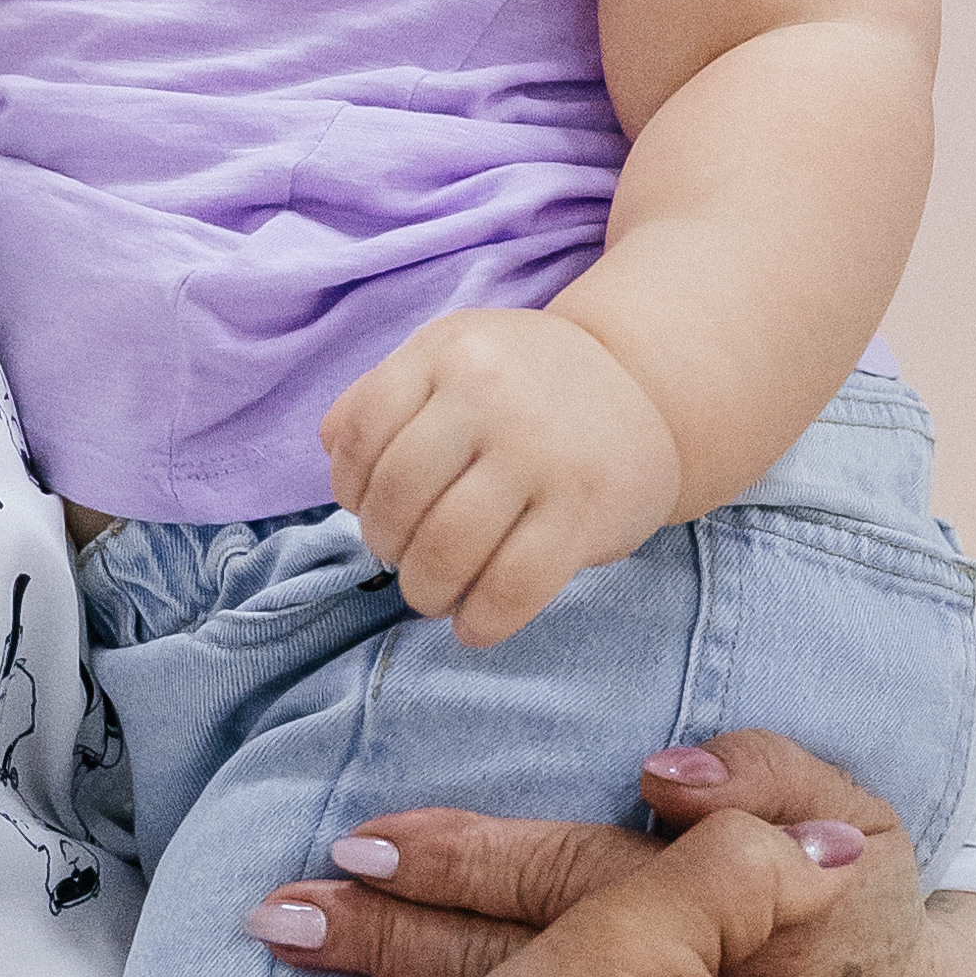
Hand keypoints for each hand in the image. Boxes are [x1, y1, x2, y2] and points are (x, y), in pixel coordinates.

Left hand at [323, 305, 680, 642]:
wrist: (645, 386)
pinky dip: (481, 620)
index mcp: (450, 352)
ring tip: (431, 593)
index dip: (349, 486)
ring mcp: (542, 453)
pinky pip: (513, 586)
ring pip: (447, 547)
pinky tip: (474, 624)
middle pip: (398, 497)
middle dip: (385, 544)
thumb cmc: (525, 382)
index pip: (363, 433)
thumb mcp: (454, 356)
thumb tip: (330, 452)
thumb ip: (383, 394)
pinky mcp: (586, 511)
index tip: (364, 508)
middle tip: (401, 558)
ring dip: (424, 589)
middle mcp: (492, 395)